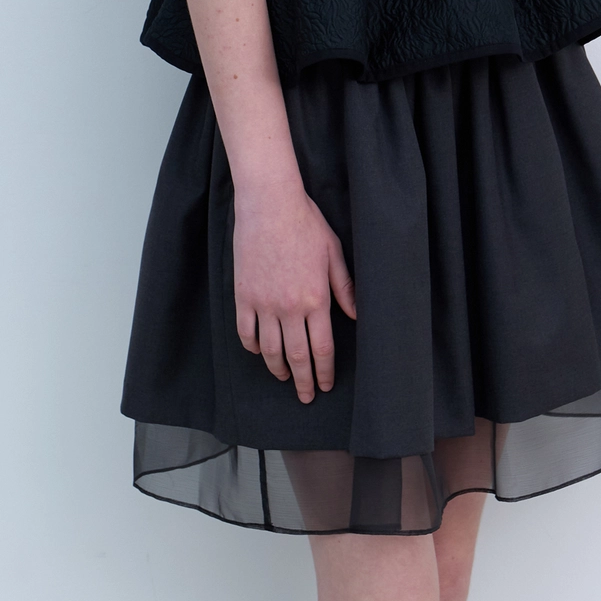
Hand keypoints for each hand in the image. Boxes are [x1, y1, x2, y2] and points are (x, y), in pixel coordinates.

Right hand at [231, 184, 356, 402]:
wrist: (269, 204)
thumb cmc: (306, 223)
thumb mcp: (334, 253)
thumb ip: (344, 287)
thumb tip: (356, 314)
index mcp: (316, 299)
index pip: (322, 347)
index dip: (324, 371)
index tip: (325, 385)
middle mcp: (289, 307)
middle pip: (296, 356)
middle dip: (303, 381)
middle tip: (306, 396)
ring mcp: (263, 303)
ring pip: (270, 350)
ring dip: (277, 369)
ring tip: (284, 378)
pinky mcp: (243, 295)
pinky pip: (246, 332)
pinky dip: (252, 347)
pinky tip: (259, 352)